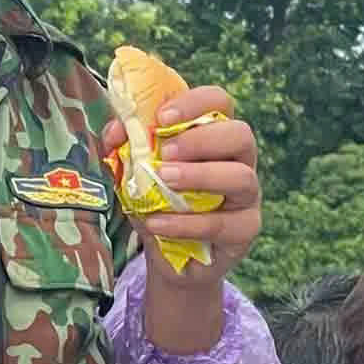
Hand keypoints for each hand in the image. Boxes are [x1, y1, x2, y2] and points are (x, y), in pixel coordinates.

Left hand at [103, 84, 262, 285]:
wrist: (170, 260)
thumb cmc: (158, 205)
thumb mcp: (135, 174)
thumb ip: (126, 148)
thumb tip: (116, 131)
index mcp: (215, 136)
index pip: (219, 103)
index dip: (194, 103)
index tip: (161, 117)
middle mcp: (238, 160)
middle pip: (240, 134)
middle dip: (201, 140)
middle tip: (165, 153)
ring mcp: (247, 196)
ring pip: (241, 177)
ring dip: (199, 176)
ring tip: (163, 180)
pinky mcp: (244, 229)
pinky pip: (222, 223)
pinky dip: (186, 222)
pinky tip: (157, 222)